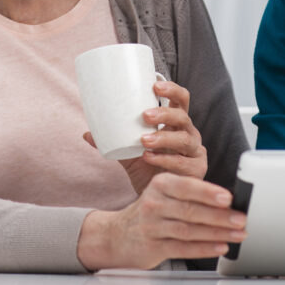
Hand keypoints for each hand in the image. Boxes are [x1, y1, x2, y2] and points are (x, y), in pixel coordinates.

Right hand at [76, 172, 246, 269]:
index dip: (208, 193)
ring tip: (237, 235)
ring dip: (217, 234)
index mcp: (160, 184)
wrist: (117, 234)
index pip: (187, 187)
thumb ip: (191, 194)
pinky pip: (182, 248)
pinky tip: (219, 247)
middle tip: (240, 219)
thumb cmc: (151, 211)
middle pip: (191, 210)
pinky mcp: (153, 247)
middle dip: (220, 216)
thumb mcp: (165, 193)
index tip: (228, 198)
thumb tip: (228, 201)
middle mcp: (154, 203)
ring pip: (189, 230)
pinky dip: (203, 249)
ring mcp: (152, 226)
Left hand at [85, 80, 207, 193]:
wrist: (158, 199)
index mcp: (176, 124)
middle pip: (183, 117)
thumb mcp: (129, 155)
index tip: (154, 85)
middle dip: (164, 114)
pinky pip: (184, 163)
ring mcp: (196, 152)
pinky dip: (166, 160)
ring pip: (184, 139)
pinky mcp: (197, 170)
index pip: (181, 100)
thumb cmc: (148, 171)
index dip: (172, 90)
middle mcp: (189, 134)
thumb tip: (86, 134)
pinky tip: (151, 158)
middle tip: (144, 116)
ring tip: (144, 141)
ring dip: (164, 138)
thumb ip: (112, 143)